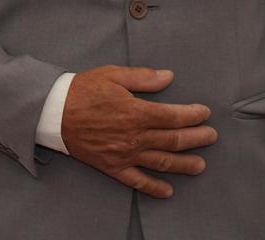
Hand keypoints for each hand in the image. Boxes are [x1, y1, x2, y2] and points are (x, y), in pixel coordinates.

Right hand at [61, 66, 216, 198]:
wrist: (53, 112)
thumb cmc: (82, 90)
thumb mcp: (113, 75)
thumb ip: (143, 77)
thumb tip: (169, 77)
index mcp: (136, 112)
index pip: (173, 116)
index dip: (193, 115)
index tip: (204, 113)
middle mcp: (134, 136)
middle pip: (173, 140)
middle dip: (196, 139)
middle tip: (211, 137)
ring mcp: (124, 154)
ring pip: (162, 162)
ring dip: (184, 164)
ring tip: (200, 166)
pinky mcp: (112, 166)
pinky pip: (137, 181)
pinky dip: (154, 188)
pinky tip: (168, 191)